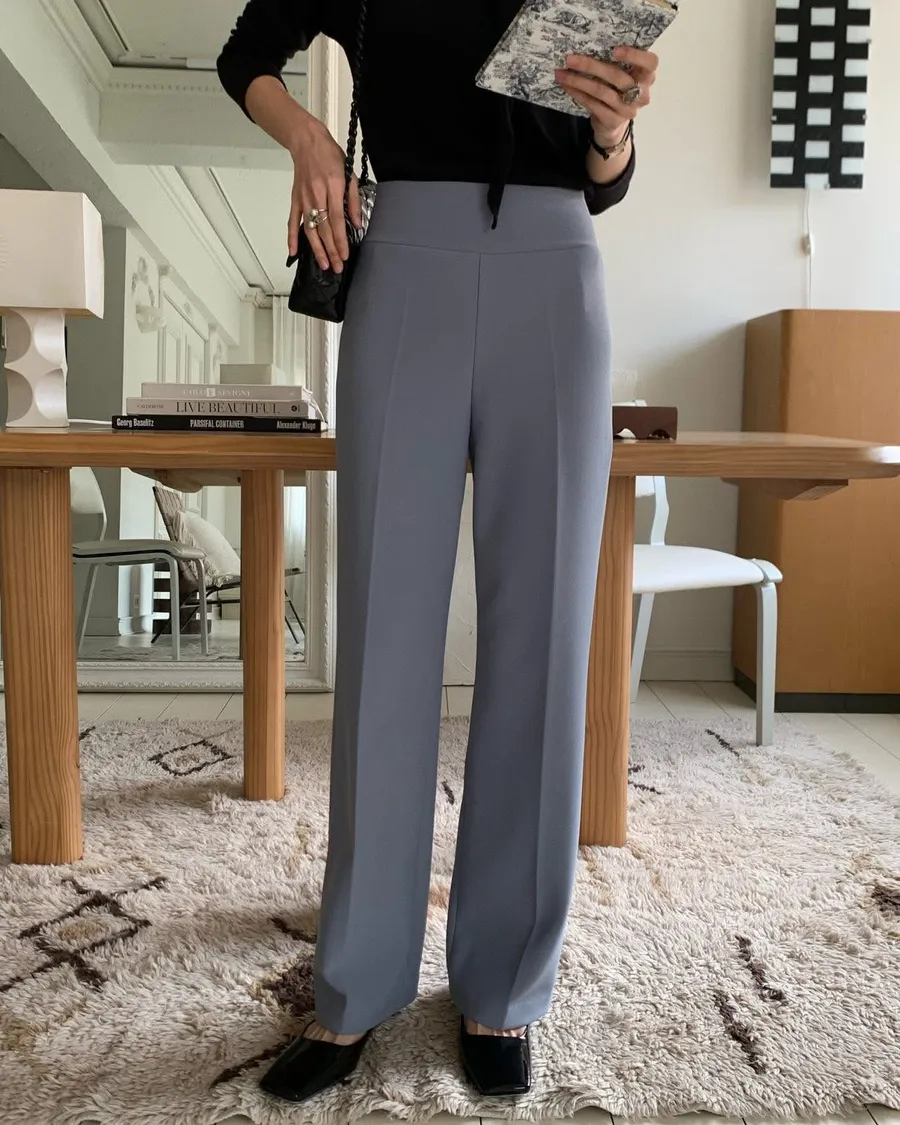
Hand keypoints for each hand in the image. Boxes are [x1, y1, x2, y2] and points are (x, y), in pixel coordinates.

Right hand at [287, 120, 363, 272]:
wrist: (307, 141)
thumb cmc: (330, 156)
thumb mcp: (349, 174)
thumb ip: (353, 200)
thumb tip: (357, 223)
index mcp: (332, 187)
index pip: (337, 220)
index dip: (340, 240)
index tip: (344, 254)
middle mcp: (316, 195)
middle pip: (323, 228)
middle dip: (330, 250)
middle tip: (336, 267)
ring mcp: (304, 198)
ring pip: (309, 229)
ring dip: (316, 249)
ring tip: (323, 264)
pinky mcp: (295, 199)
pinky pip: (293, 220)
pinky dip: (292, 236)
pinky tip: (294, 251)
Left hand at [555, 45, 658, 147]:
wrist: (613, 124)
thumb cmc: (617, 91)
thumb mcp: (623, 76)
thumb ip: (617, 64)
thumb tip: (587, 46)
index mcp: (647, 76)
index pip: (650, 63)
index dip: (634, 55)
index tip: (615, 50)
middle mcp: (642, 94)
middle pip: (617, 76)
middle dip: (591, 66)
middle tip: (570, 59)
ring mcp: (628, 110)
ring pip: (602, 91)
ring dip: (578, 81)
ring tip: (562, 74)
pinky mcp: (614, 121)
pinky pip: (593, 105)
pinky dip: (578, 94)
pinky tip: (567, 87)